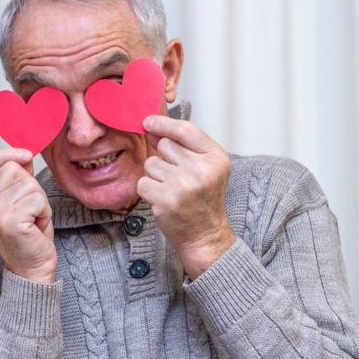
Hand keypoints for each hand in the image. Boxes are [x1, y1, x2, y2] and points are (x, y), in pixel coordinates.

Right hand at [0, 148, 55, 283]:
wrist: (31, 268)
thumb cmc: (28, 236)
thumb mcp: (19, 201)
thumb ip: (18, 177)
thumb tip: (24, 156)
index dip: (8, 153)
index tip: (26, 157)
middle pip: (14, 169)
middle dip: (31, 186)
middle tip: (30, 209)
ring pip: (28, 184)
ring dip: (40, 201)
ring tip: (33, 219)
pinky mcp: (9, 221)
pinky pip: (37, 199)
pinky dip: (44, 211)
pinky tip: (36, 226)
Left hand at [138, 115, 235, 278]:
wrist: (204, 236)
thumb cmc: (203, 201)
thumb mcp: (206, 168)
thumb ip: (184, 146)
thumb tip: (152, 128)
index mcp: (215, 157)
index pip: (184, 129)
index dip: (163, 124)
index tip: (148, 122)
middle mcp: (201, 169)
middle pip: (164, 145)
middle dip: (164, 159)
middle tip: (177, 178)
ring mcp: (183, 185)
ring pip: (151, 163)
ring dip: (155, 176)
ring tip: (171, 190)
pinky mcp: (165, 199)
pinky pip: (142, 182)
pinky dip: (148, 191)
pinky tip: (162, 199)